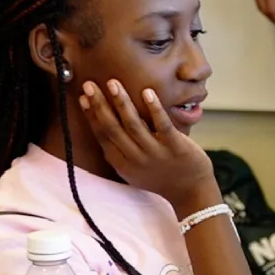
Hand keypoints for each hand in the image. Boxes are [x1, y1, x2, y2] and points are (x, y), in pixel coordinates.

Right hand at [78, 80, 218, 215]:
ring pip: (134, 124)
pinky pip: (162, 125)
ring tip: (113, 84)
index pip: (102, 136)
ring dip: (122, 102)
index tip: (83, 97)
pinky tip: (148, 92)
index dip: (91, 116)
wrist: (191, 191)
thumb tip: (100, 126)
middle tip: (90, 85)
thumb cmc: (161, 176)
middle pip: (113, 128)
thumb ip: (118, 152)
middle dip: (99, 105)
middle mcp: (136, 159)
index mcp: (122, 164)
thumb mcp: (133, 171)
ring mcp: (155, 153)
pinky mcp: (175, 147)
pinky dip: (154, 108)